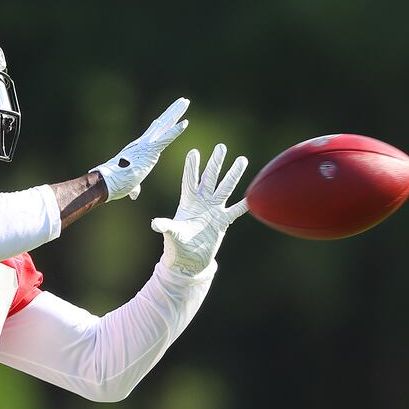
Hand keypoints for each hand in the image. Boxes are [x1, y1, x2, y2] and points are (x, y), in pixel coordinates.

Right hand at [92, 98, 188, 201]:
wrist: (108, 182)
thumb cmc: (115, 184)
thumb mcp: (130, 185)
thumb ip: (135, 187)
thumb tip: (134, 194)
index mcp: (139, 150)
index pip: (155, 134)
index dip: (165, 125)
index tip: (172, 116)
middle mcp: (143, 143)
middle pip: (161, 124)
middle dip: (173, 112)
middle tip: (183, 101)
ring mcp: (147, 145)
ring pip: (164, 125)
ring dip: (176, 113)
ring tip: (185, 101)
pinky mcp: (150, 151)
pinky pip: (166, 139)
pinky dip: (176, 131)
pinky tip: (185, 123)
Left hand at [151, 144, 248, 276]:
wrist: (189, 261)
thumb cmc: (177, 246)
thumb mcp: (171, 235)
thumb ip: (166, 227)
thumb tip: (155, 224)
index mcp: (187, 203)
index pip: (190, 181)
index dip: (192, 167)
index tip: (194, 151)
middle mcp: (202, 203)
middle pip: (210, 179)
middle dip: (216, 163)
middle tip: (221, 146)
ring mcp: (213, 211)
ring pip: (225, 189)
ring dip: (233, 175)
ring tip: (242, 159)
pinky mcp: (222, 222)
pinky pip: (235, 210)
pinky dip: (244, 204)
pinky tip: (253, 194)